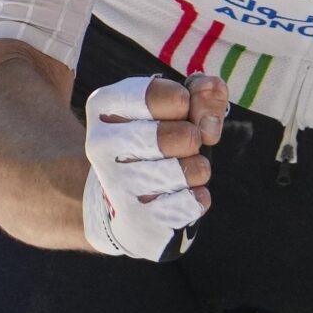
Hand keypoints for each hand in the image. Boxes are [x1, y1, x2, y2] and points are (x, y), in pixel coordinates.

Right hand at [79, 73, 226, 259]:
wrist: (124, 200)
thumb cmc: (155, 141)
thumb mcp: (177, 106)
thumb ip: (202, 95)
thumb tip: (211, 110)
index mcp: (104, 105)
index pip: (162, 95)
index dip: (186, 102)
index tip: (180, 109)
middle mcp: (101, 143)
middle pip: (185, 136)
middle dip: (195, 139)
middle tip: (185, 143)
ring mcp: (116, 183)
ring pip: (190, 171)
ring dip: (198, 169)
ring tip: (183, 170)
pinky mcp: (136, 218)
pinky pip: (193, 202)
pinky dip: (197, 197)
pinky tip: (178, 195)